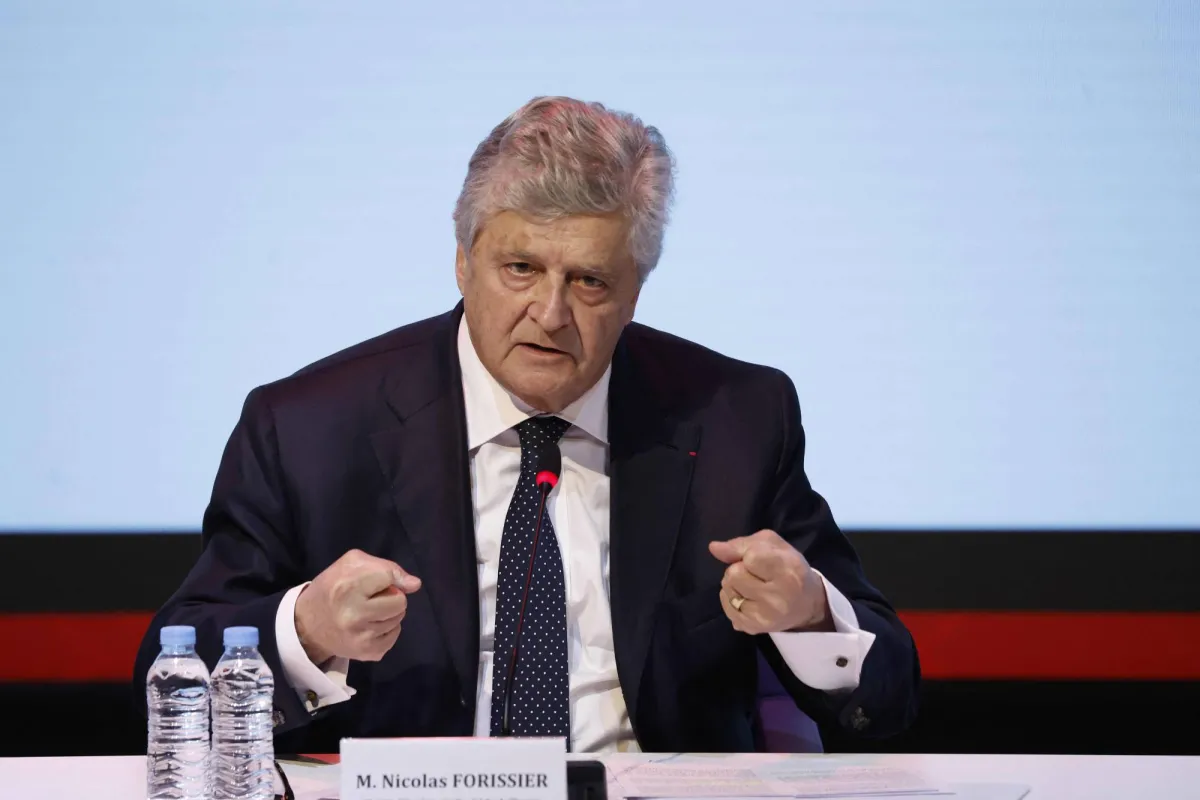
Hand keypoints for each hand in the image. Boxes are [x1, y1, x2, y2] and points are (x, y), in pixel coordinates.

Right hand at [294, 548, 421, 664]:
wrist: (307, 625)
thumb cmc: (332, 587)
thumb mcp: (351, 564)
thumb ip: (385, 567)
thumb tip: (415, 584)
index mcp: (348, 587)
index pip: (389, 576)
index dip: (390, 576)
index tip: (382, 580)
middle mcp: (355, 615)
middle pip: (399, 602)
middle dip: (392, 596)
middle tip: (374, 597)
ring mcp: (361, 637)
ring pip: (398, 619)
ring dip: (389, 613)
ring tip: (370, 611)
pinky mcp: (367, 653)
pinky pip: (394, 636)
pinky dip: (387, 629)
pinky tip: (370, 625)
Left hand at [708, 529, 831, 634]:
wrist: (806, 604)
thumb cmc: (789, 568)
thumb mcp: (773, 546)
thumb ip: (742, 543)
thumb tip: (714, 548)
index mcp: (788, 570)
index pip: (751, 557)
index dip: (748, 554)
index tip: (760, 559)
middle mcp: (777, 597)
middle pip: (733, 575)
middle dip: (738, 569)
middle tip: (755, 574)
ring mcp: (764, 616)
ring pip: (727, 591)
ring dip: (733, 585)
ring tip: (751, 586)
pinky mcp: (754, 628)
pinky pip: (727, 608)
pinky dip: (732, 600)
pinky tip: (747, 599)